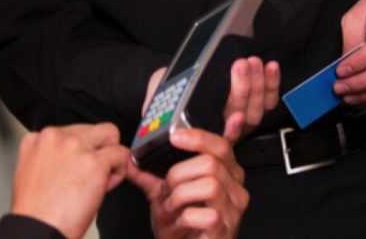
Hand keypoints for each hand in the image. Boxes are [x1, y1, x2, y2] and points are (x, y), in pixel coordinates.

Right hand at [9, 123, 130, 238]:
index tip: (77, 169)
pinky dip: (120, 171)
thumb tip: (73, 158)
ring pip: (110, 134)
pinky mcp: (93, 162)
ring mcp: (75, 147)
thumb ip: (51, 156)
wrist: (38, 230)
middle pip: (92, 128)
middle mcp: (55, 137)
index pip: (72, 131)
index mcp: (38, 139)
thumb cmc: (37, 212)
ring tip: (100, 179)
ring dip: (111, 156)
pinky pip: (121, 154)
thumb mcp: (32, 173)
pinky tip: (105, 186)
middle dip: (98, 149)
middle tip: (92, 174)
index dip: (80, 152)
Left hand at [128, 114, 250, 238]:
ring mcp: (233, 210)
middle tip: (167, 190)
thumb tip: (130, 158)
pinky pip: (208, 215)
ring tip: (171, 208)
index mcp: (226, 173)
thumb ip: (152, 174)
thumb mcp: (166, 194)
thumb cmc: (180, 225)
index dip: (199, 138)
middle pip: (211, 163)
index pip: (221, 146)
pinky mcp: (226, 229)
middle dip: (179, 174)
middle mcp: (235, 189)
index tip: (176, 136)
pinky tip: (180, 223)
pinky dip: (186, 218)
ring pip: (211, 185)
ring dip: (181, 196)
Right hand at [143, 57, 280, 140]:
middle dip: (243, 89)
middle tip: (239, 66)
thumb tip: (159, 106)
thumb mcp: (158, 95)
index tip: (234, 118)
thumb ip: (160, 101)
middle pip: (241, 115)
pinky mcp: (254, 105)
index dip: (232, 130)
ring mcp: (241, 119)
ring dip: (258, 83)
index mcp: (204, 131)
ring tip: (252, 62)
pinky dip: (272, 83)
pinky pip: (268, 100)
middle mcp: (224, 128)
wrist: (174, 89)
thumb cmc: (165, 94)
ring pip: (256, 108)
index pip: (221, 137)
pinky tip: (270, 68)